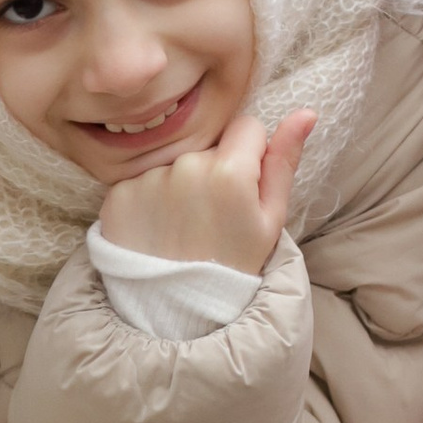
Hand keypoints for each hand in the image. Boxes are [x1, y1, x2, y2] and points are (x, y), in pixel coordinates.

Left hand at [105, 108, 315, 277]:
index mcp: (228, 170)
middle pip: (208, 146)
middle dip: (214, 169)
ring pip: (174, 162)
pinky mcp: (117, 194)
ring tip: (184, 226)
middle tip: (213, 216)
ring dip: (180, 184)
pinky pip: (142, 180)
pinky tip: (158, 230)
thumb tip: (305, 112)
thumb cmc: (233, 267)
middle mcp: (184, 165)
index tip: (245, 188)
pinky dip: (149, 200)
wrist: (176, 311)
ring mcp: (146, 179)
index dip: (252, 155)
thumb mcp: (270, 220)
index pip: (247, 127)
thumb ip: (284, 162)